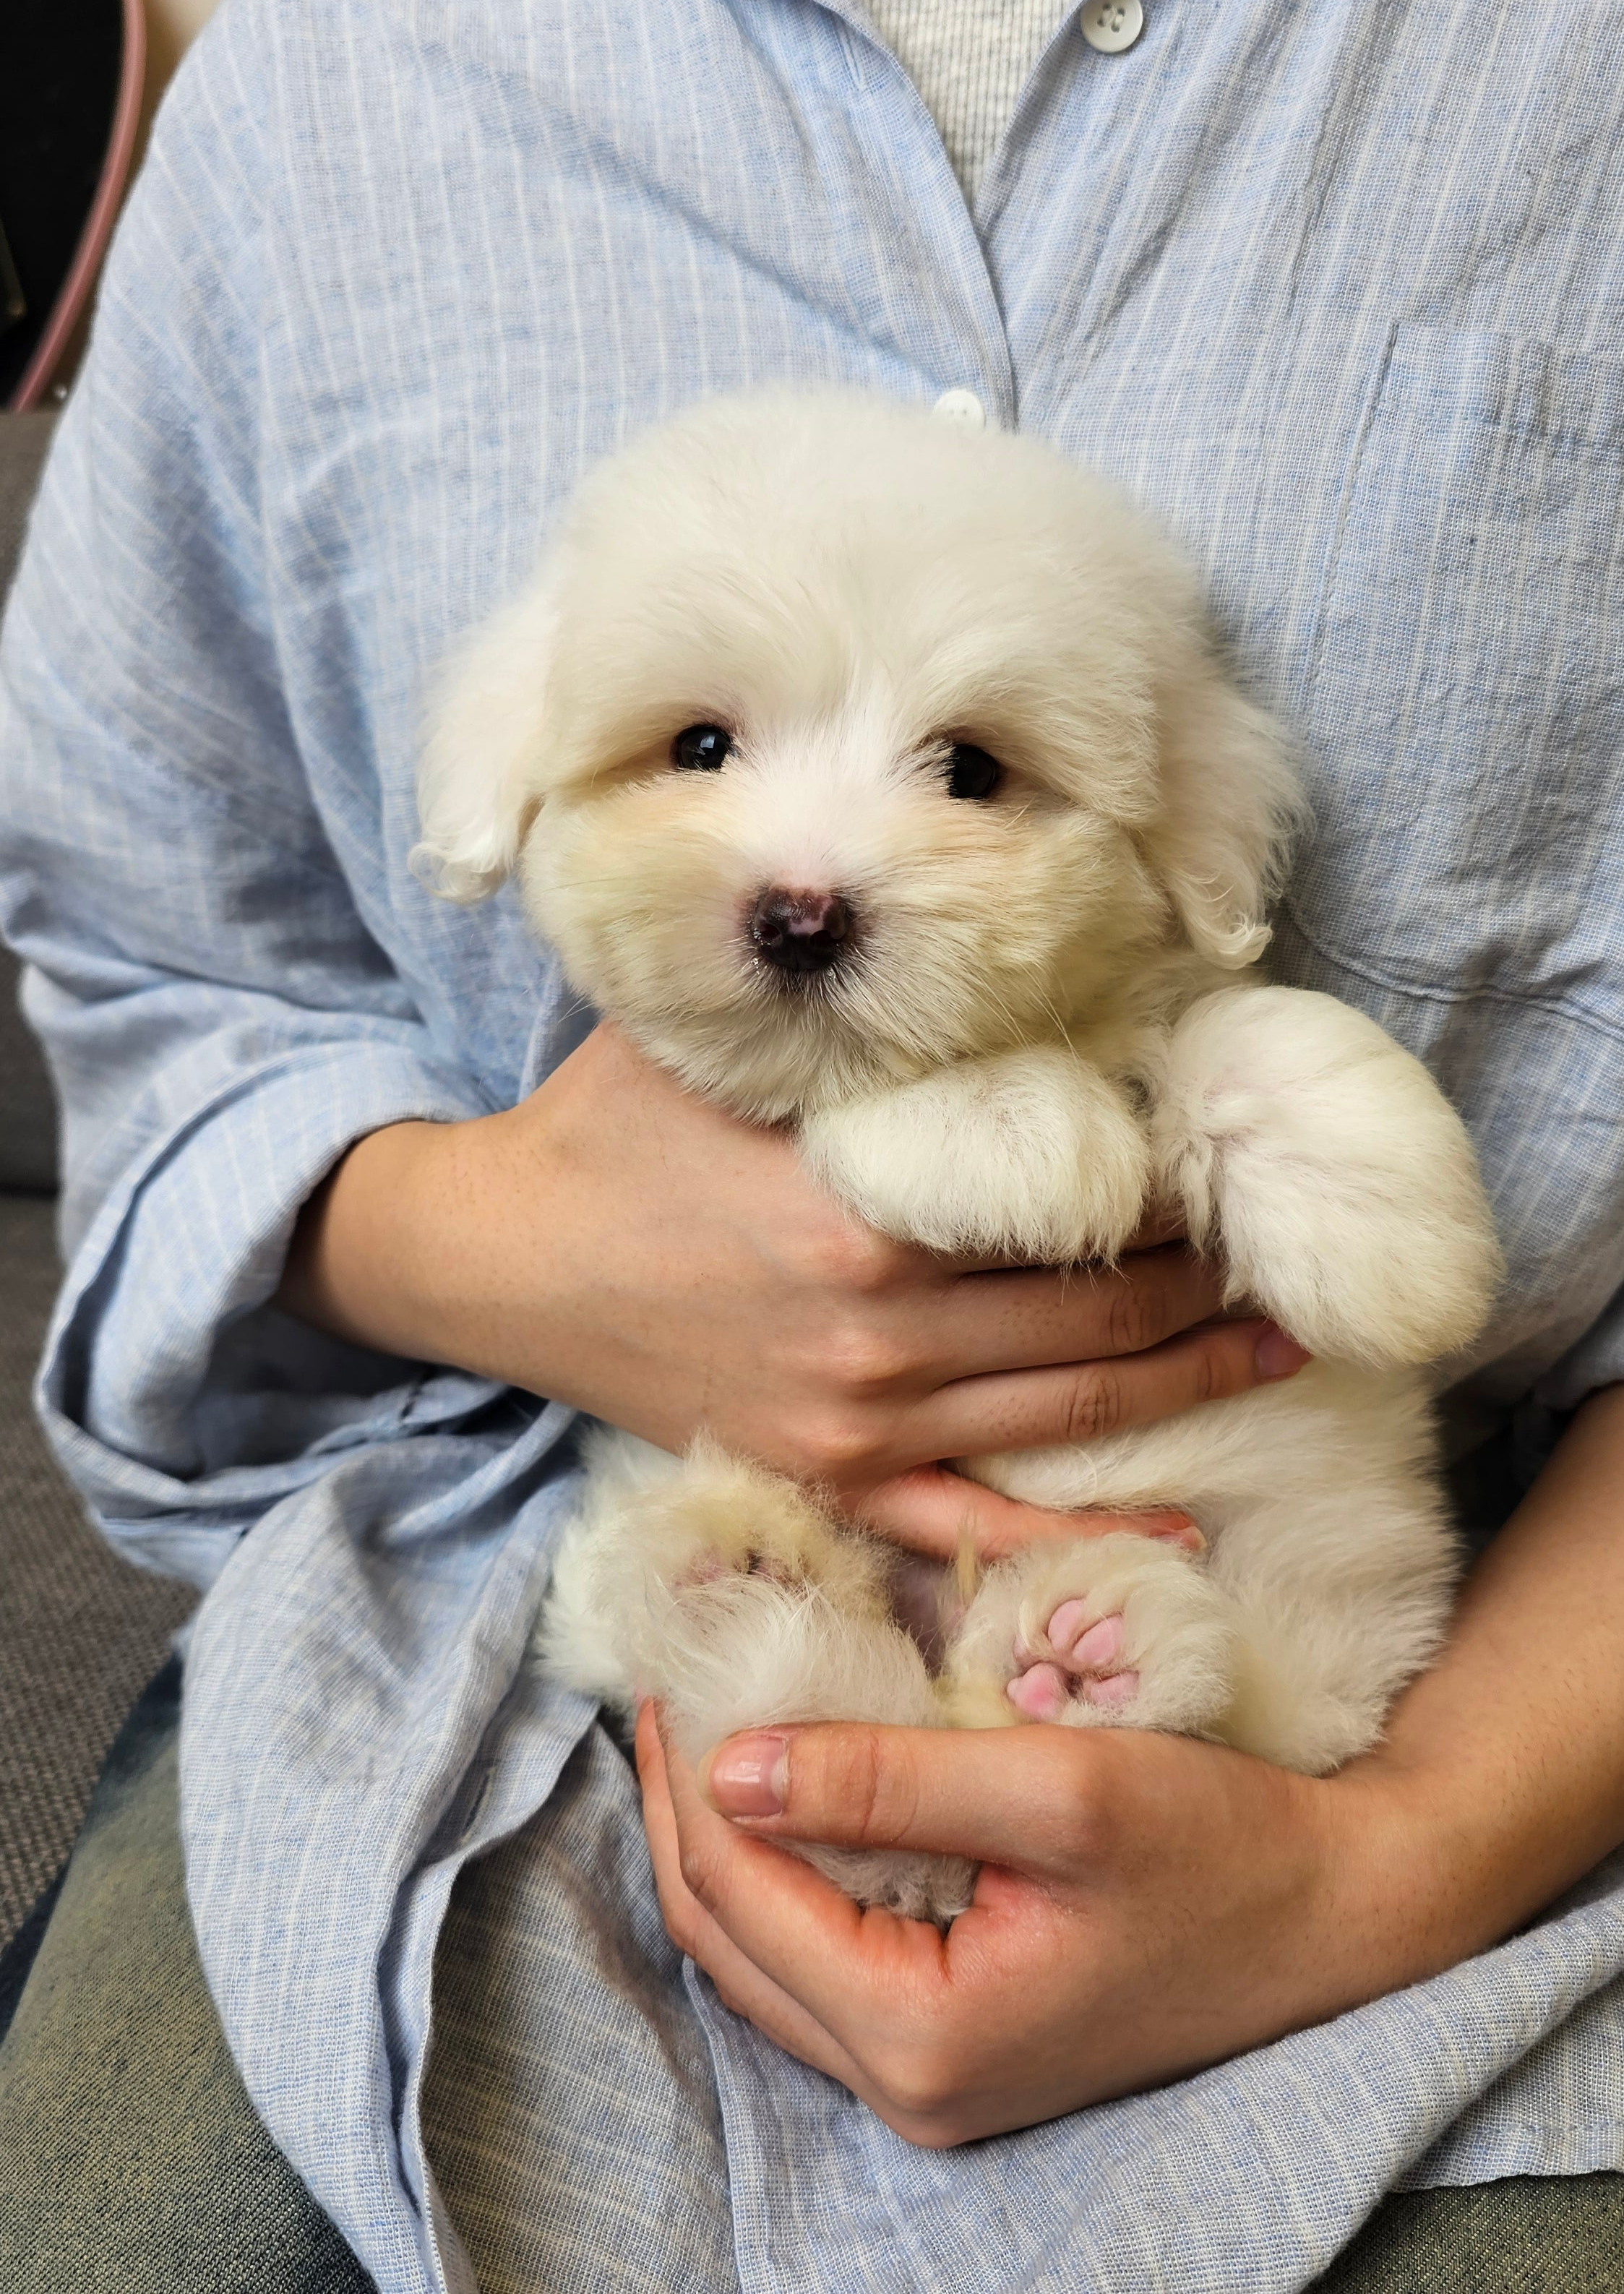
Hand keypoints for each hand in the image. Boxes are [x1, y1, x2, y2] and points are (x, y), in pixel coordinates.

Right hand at [278, 1024, 1305, 1549]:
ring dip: (1188, 1376)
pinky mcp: (826, 1475)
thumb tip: (968, 954)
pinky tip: (1174, 1531)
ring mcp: (857, 1422)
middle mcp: (880, 1333)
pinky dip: (1068, 1533)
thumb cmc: (610, 1128)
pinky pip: (968, 1524)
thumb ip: (844, 1010)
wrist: (496, 1258)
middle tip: (1285, 1241)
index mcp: (867, 1215)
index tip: (1232, 1148)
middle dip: (1206, 1273)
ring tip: (1280, 1343)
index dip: (1171, 1175)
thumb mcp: (721, 1038)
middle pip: (1097, 1308)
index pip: (1073, 1199)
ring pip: (1067, 1408)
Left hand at [639, 1388, 1623, 2141]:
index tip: (675, 1657)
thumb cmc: (1220, 1842)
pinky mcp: (958, 2042)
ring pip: (764, 1954)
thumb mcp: (1059, 1787)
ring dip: (725, 1840)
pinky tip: (790, 1786)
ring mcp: (932, 2076)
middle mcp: (909, 2082)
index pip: (738, 1893)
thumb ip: (889, 1780)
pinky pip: (822, 1959)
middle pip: (730, 1935)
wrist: (1340, 1909)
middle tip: (671, 1680)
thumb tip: (726, 1765)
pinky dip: (785, 1870)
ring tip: (708, 1720)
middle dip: (682, 1806)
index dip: (687, 1770)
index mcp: (922, 2033)